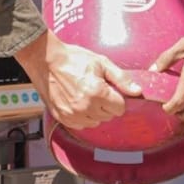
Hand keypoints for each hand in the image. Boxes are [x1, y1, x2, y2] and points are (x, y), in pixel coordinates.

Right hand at [15, 31, 141, 129]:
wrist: (46, 61)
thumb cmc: (74, 59)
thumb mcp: (102, 63)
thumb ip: (121, 79)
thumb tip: (137, 91)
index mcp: (97, 92)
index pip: (120, 108)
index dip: (118, 98)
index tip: (111, 90)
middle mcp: (85, 107)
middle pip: (108, 116)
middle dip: (107, 104)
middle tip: (97, 89)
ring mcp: (72, 114)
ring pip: (95, 122)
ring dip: (95, 112)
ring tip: (87, 95)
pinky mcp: (62, 118)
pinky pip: (81, 125)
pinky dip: (82, 116)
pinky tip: (78, 101)